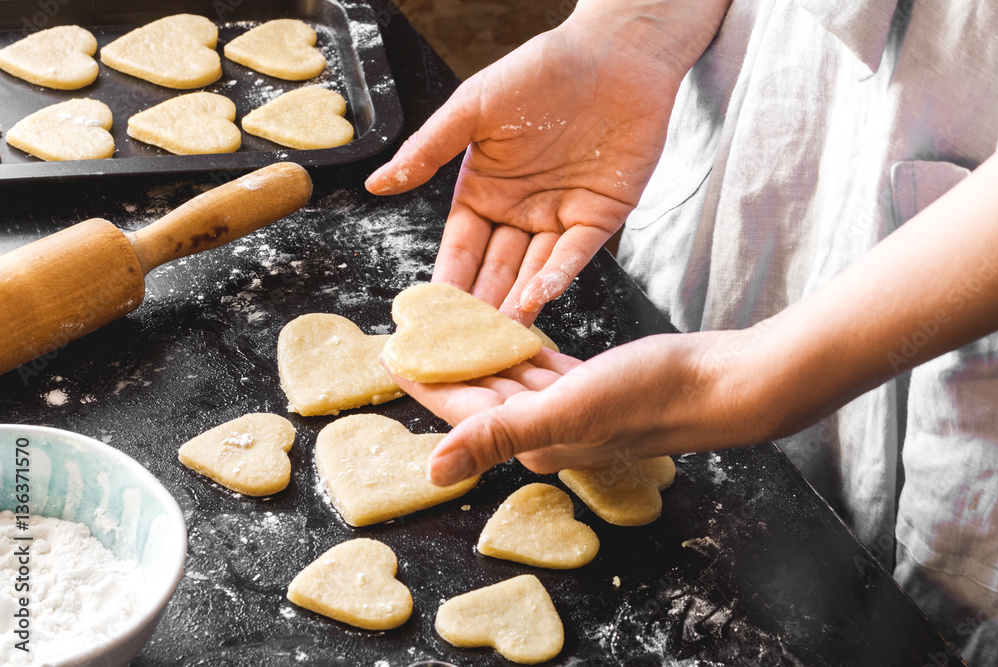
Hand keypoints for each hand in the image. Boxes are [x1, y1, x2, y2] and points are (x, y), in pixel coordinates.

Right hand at [367, 0, 729, 322]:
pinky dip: (556, 277)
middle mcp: (520, 212)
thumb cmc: (541, 71)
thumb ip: (429, 150)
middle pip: (495, 270)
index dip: (446, 282)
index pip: (460, 248)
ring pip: (534, 271)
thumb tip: (378, 185)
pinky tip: (535, 300)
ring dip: (516, 304)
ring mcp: (560, 218)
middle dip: (480, 308)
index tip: (428, 317)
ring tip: (497, 337)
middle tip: (463, 346)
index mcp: (484, 192)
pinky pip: (575, 255)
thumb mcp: (473, 108)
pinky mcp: (601, 217)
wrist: (614, 52)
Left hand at [387, 330, 766, 485]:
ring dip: (481, 357)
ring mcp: (574, 409)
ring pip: (511, 380)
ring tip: (451, 326)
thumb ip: (499, 435)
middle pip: (481, 397)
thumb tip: (432, 471)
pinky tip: (510, 332)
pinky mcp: (597, 386)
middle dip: (446, 368)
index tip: (388, 353)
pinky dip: (523, 350)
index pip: (459, 412)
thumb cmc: (649, 395)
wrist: (720, 385)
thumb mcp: (565, 410)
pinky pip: (544, 367)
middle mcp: (547, 429)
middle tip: (414, 332)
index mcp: (531, 438)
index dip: (422, 383)